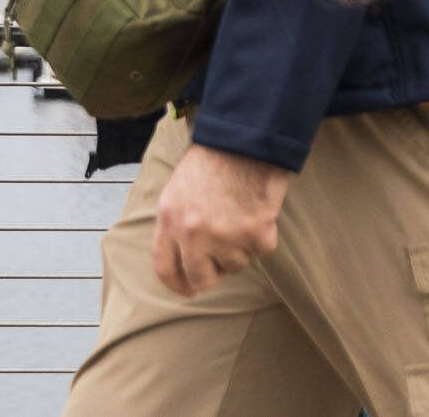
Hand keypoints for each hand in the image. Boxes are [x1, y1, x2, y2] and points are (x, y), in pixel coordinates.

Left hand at [151, 143, 289, 297]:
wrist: (248, 138)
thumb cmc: (215, 158)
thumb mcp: (179, 187)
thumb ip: (176, 222)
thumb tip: (182, 255)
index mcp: (169, 218)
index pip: (164, 267)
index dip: (177, 284)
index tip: (188, 289)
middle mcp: (193, 233)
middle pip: (200, 278)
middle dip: (212, 274)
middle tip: (223, 262)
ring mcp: (225, 237)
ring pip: (235, 265)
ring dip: (240, 248)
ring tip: (241, 214)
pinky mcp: (255, 236)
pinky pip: (260, 251)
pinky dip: (263, 236)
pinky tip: (259, 210)